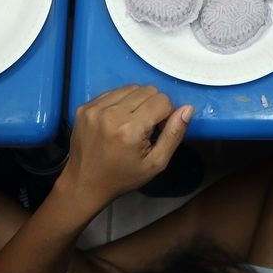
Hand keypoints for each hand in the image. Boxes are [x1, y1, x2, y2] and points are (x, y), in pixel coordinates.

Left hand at [59, 85, 192, 218]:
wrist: (84, 184)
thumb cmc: (122, 177)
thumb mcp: (156, 163)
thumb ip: (174, 134)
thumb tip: (188, 109)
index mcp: (130, 129)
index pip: (162, 100)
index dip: (166, 115)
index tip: (157, 131)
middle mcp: (111, 113)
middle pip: (147, 90)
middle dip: (153, 106)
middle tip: (145, 128)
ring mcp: (95, 108)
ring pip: (131, 88)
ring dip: (136, 102)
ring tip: (130, 124)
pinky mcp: (85, 107)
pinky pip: (113, 92)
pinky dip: (120, 103)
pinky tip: (117, 121)